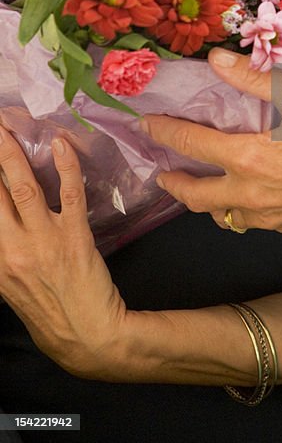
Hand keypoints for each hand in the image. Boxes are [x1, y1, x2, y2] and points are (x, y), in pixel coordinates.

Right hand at [0, 127, 127, 376]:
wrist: (89, 337)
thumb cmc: (50, 312)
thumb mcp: (11, 287)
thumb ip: (2, 255)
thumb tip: (2, 225)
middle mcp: (12, 249)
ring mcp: (44, 241)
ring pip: (23, 187)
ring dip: (13, 154)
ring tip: (7, 128)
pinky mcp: (75, 237)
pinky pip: (69, 194)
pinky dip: (65, 166)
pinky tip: (60, 144)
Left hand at [143, 49, 281, 233]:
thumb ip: (254, 79)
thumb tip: (215, 60)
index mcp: (248, 157)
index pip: (191, 143)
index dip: (164, 131)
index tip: (146, 124)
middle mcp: (249, 192)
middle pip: (194, 195)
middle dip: (173, 182)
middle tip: (161, 173)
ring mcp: (267, 215)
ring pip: (219, 216)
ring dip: (202, 203)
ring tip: (197, 190)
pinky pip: (248, 224)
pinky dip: (235, 213)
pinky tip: (244, 202)